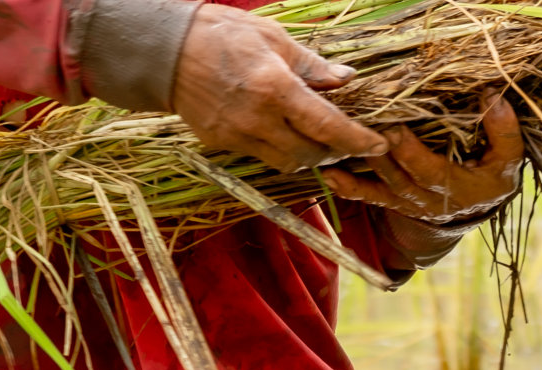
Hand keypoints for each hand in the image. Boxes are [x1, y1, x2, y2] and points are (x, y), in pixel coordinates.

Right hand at [173, 4, 389, 172]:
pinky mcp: (222, 143)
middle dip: (335, 152)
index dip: (358, 140)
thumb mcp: (273, 38)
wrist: (163, 49)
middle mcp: (258, 118)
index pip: (328, 127)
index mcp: (276, 88)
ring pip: (288, 163)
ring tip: (316, 139)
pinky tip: (283, 134)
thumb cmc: (221, 34)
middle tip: (346, 140)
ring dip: (308, 157)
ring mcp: (238, 135)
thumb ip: (312, 65)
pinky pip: (262, 157)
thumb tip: (346, 81)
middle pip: (312, 155)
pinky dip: (280, 151)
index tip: (378, 145)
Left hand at [323, 93, 524, 223]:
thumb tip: (493, 96)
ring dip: (359, 159)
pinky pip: (367, 196)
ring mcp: (408, 202)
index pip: (431, 172)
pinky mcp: (392, 200)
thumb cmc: (491, 175)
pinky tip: (327, 172)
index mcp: (459, 190)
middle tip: (360, 124)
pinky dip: (346, 186)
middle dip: (378, 150)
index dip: (412, 153)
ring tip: (338, 135)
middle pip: (398, 176)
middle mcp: (430, 201)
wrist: (474, 206)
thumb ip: (504, 132)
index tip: (395, 127)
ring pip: (380, 181)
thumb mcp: (507, 161)